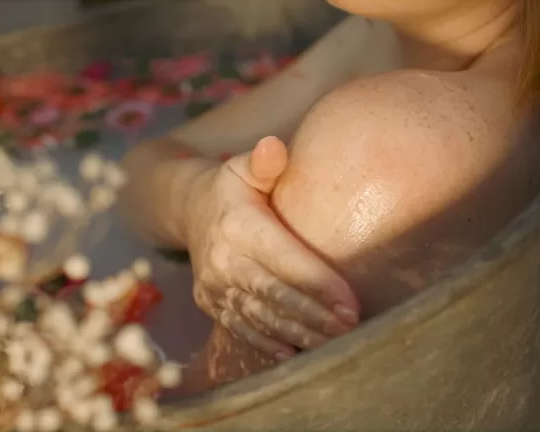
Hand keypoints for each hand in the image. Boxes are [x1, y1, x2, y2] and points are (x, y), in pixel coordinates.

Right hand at [186, 136, 359, 358]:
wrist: (187, 211)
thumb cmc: (232, 186)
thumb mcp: (243, 166)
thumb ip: (264, 162)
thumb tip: (274, 147)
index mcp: (238, 225)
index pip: (283, 259)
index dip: (318, 283)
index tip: (352, 302)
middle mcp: (223, 259)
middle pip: (275, 295)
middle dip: (315, 316)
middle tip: (352, 329)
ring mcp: (214, 286)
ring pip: (261, 317)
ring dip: (299, 333)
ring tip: (334, 344)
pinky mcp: (210, 303)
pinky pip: (241, 328)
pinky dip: (267, 343)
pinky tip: (294, 353)